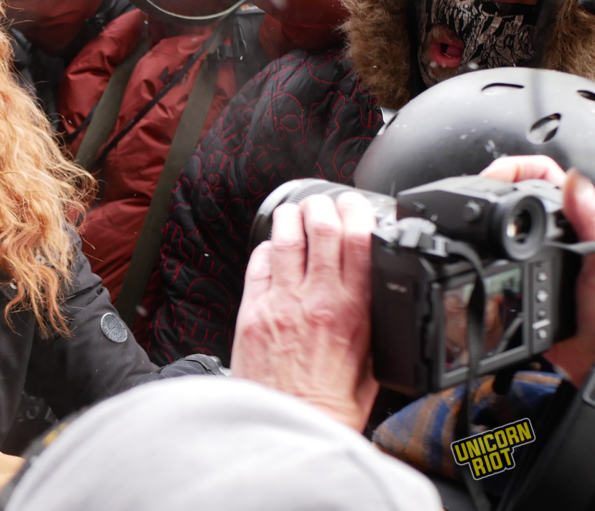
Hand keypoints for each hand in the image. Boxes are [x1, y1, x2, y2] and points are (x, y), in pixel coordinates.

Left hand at [231, 193, 379, 431]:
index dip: (356, 213)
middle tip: (325, 203)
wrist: (288, 430)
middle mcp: (316, 301)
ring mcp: (280, 303)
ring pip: (285, 238)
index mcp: (354, 313)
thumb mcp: (375, 367)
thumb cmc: (330, 407)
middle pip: (321, 229)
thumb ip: (376, 329)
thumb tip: (382, 301)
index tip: (356, 205)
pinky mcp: (251, 312)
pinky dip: (267, 249)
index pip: (359, 242)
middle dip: (323, 206)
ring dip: (292, 217)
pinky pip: (258, 264)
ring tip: (297, 213)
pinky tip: (274, 249)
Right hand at [480, 156, 594, 382]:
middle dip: (484, 195)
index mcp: (581, 222)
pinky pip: (491, 269)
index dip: (513, 169)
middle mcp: (559, 237)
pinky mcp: (523, 289)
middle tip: (463, 205)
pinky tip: (469, 266)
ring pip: (498, 232)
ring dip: (476, 228)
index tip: (488, 180)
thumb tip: (571, 180)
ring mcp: (538, 263)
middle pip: (513, 199)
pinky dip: (476, 264)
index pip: (543, 175)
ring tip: (458, 230)